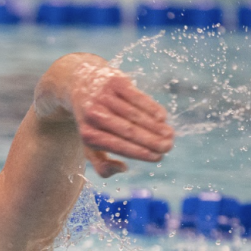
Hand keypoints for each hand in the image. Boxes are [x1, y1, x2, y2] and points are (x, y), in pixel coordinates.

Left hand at [70, 62, 173, 176]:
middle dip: (151, 141)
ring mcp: (104, 96)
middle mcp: (94, 115)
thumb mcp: (90, 146)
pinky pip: (137, 97)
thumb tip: (123, 168)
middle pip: (128, 131)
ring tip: (170, 134)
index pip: (117, 146)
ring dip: (155, 126)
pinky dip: (151, 108)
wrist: (81, 84)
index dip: (140, 152)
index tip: (158, 157)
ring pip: (134, 115)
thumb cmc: (92, 122)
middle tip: (169, 147)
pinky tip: (163, 117)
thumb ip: (102, 165)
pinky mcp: (115, 82)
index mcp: (88, 134)